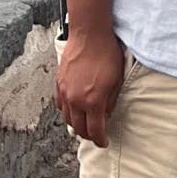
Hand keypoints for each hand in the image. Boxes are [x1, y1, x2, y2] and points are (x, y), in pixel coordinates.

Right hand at [57, 28, 125, 145]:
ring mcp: (65, 92)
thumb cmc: (106, 54)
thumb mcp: (117, 80)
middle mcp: (76, 100)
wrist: (90, 34)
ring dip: (77, 124)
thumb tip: (105, 114)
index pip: (95, 130)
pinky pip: (60, 105)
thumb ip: (110, 101)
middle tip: (95, 135)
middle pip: (79, 128)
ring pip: (67, 118)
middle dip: (88, 135)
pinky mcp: (59, 83)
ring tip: (85, 123)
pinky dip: (67, 111)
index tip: (104, 142)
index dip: (100, 140)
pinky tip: (74, 109)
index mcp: (93, 101)